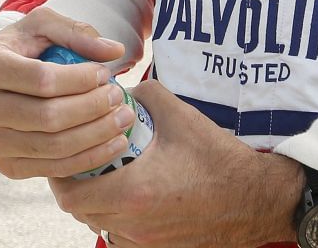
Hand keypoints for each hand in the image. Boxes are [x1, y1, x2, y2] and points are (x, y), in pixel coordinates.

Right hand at [0, 7, 135, 178]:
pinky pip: (54, 168)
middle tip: (119, 96)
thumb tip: (115, 52)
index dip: (80, 79)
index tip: (105, 73)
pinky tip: (114, 144)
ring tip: (123, 119)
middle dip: (93, 108)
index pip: (42, 79)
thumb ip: (76, 33)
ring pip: (54, 146)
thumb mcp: (41, 27)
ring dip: (98, 135)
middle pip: (49, 116)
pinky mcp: (5, 165)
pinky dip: (90, 158)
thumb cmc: (20, 50)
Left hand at [47, 80, 302, 247]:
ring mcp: (148, 242)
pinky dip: (117, 216)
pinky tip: (129, 193)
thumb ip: (141, 92)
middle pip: (81, 212)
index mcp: (133, 193)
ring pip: (100, 225)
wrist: (258, 198)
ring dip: (95, 202)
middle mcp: (134, 224)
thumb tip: (116, 85)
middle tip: (80, 158)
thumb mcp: (178, 112)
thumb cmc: (218, 157)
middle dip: (75, 184)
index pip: (69, 194)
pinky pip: (123, 236)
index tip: (64, 151)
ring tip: (104, 173)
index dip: (59, 173)